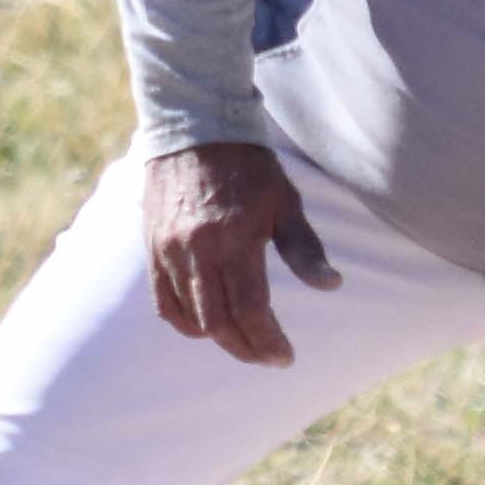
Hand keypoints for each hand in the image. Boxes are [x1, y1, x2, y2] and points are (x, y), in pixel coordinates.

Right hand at [145, 141, 338, 365]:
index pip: (250, 309)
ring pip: (191, 317)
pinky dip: (185, 322)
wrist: (194, 127)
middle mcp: (197, 249)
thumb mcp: (285, 201)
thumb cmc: (248, 165)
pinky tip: (205, 326)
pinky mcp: (153, 247)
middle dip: (246, 348)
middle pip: (219, 322)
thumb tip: (331, 285)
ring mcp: (169, 250)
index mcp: (235, 239)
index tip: (285, 357)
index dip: (268, 340)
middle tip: (267, 357)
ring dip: (219, 338)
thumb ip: (305, 248)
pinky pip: (164, 302)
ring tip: (243, 342)